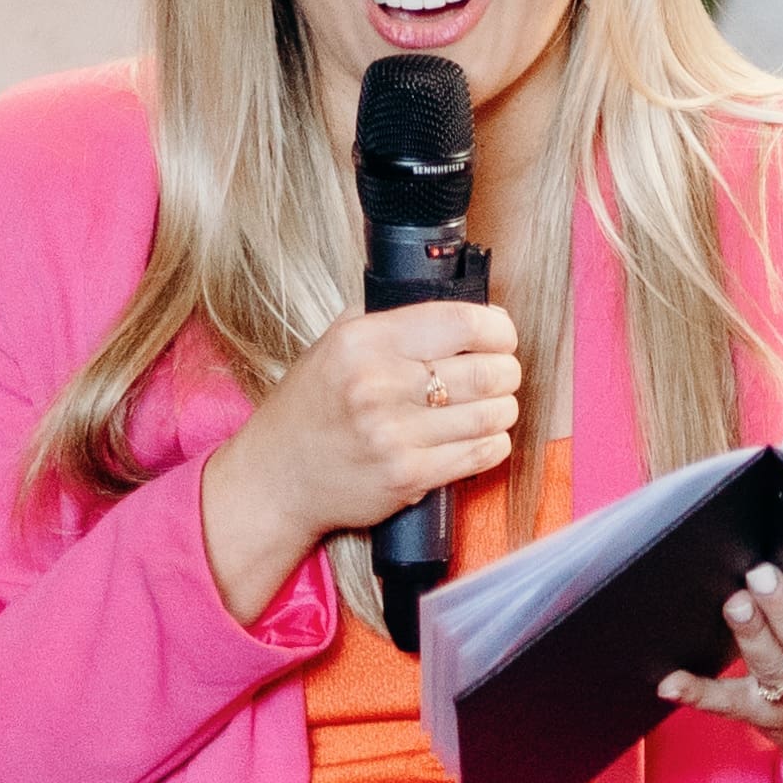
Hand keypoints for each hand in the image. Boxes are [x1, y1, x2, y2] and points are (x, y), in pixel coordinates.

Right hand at [198, 299, 527, 613]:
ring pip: (495, 413)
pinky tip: (473, 436)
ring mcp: (394, 434)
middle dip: (506, 371)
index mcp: (363, 342)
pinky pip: (485, 453)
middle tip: (497, 374)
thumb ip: (393, 318)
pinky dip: (491, 442)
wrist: (276, 478)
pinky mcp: (409, 476)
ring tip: (483, 406)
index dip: (499, 329)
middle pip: (490, 370)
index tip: (499, 337)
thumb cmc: (312, 408)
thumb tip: (466, 304)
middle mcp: (378, 385)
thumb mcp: (336, 344)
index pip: (464, 322)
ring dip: (500, 409)